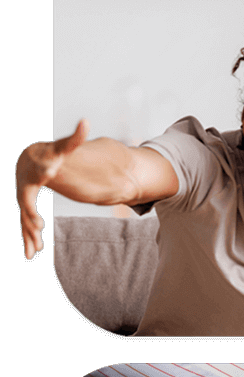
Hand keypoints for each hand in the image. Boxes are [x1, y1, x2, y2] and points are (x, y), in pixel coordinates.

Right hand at [17, 119, 88, 259]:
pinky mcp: (27, 208)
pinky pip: (26, 224)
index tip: (40, 221)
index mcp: (30, 180)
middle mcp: (24, 191)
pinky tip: (32, 253)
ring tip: (32, 254)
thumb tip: (86, 122)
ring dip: (28, 237)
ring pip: (24, 221)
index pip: (28, 196)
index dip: (32, 208)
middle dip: (30, 223)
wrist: (31, 158)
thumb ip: (75, 139)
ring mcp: (24, 201)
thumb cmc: (49, 153)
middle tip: (38, 233)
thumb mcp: (61, 147)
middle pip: (24, 211)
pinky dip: (29, 238)